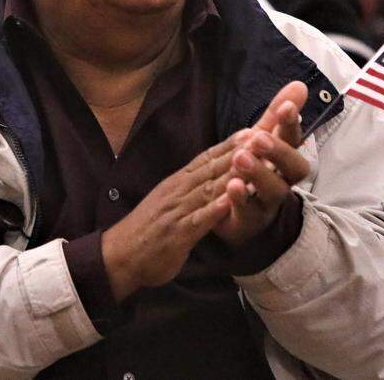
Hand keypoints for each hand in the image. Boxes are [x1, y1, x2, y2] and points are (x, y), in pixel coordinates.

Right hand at [101, 133, 242, 300]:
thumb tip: (210, 177)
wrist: (118, 256)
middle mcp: (178, 190)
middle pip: (213, 166)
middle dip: (240, 150)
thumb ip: (189, 189)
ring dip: (234, 173)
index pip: (207, 158)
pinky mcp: (177, 232)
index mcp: (177, 182)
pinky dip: (216, 208)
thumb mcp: (169, 203)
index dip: (231, 143)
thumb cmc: (147, 230)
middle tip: (265, 134)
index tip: (254, 128)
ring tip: (257, 160)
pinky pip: (200, 218)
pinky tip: (233, 200)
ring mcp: (177, 210)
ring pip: (209, 187)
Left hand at [211, 82, 312, 246]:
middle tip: (259, 138)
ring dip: (259, 173)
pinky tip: (231, 186)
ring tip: (241, 157)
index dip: (292, 125)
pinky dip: (240, 199)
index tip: (287, 107)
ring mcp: (267, 204)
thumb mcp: (262, 141)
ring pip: (273, 191)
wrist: (238, 218)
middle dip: (279, 151)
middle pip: (295, 168)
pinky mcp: (247, 222)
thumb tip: (300, 84)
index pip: (295, 140)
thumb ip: (277, 115)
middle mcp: (282, 181)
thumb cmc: (253, 173)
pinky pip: (247, 213)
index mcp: (284, 159)